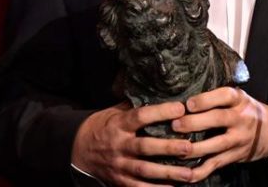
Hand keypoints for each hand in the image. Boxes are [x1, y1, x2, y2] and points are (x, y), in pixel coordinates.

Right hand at [71, 102, 193, 185]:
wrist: (78, 149)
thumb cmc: (104, 126)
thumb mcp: (115, 111)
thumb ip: (135, 104)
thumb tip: (161, 89)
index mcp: (119, 124)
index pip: (141, 116)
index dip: (161, 112)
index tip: (181, 108)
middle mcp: (119, 145)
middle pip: (145, 147)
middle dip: (168, 148)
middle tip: (189, 147)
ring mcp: (119, 164)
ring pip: (145, 170)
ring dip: (168, 173)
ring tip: (189, 174)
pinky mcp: (119, 180)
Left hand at [171, 87, 267, 182]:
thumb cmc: (246, 110)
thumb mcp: (238, 97)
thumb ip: (218, 97)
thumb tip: (186, 100)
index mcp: (239, 100)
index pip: (224, 96)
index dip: (205, 100)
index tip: (188, 104)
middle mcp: (241, 118)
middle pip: (218, 119)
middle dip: (195, 122)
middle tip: (175, 124)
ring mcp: (239, 138)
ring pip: (216, 144)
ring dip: (195, 148)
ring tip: (176, 148)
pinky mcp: (236, 156)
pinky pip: (216, 163)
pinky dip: (201, 171)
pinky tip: (186, 174)